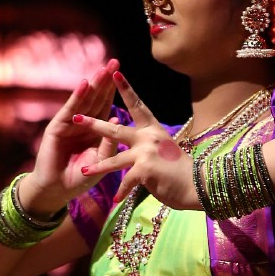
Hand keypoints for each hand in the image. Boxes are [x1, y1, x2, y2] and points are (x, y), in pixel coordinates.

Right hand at [29, 62, 123, 201]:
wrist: (57, 190)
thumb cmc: (80, 177)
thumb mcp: (102, 160)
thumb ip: (110, 142)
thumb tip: (119, 117)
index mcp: (95, 130)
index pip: (106, 106)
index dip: (113, 90)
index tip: (123, 73)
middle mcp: (82, 123)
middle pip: (95, 98)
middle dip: (104, 81)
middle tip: (114, 61)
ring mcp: (69, 124)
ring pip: (84, 101)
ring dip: (93, 85)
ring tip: (102, 70)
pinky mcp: (57, 128)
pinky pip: (69, 111)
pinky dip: (76, 98)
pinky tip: (84, 85)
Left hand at [76, 74, 199, 211]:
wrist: (198, 185)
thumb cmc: (182, 171)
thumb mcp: (165, 151)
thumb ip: (150, 146)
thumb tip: (140, 148)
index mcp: (153, 130)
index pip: (138, 106)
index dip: (126, 89)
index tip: (115, 74)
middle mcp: (148, 138)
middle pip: (115, 130)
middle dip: (94, 124)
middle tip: (76, 117)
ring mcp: (146, 153)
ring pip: (115, 159)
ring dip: (98, 166)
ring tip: (83, 170)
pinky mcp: (144, 169)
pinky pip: (126, 182)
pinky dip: (122, 192)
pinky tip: (115, 200)